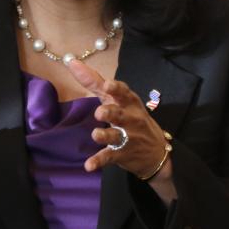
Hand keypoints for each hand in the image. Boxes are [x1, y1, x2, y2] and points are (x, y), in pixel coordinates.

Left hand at [64, 59, 169, 180]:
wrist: (157, 153)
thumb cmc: (132, 118)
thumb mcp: (118, 100)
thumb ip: (95, 82)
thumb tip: (72, 63)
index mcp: (130, 103)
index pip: (124, 93)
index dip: (116, 88)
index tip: (107, 84)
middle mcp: (130, 119)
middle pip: (120, 115)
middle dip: (111, 113)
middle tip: (100, 112)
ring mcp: (127, 138)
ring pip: (115, 137)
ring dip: (105, 136)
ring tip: (96, 135)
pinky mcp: (122, 154)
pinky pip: (109, 157)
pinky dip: (99, 162)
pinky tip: (89, 166)